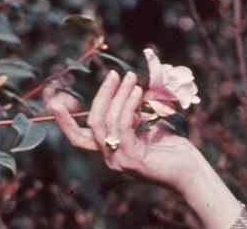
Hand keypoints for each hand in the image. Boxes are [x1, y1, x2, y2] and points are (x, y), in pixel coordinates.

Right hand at [50, 69, 200, 192]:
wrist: (191, 171)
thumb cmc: (174, 149)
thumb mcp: (149, 127)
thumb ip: (134, 115)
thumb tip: (129, 93)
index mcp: (111, 150)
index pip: (81, 137)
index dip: (66, 123)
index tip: (55, 103)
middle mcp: (110, 157)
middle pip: (93, 122)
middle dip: (102, 95)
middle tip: (115, 74)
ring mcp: (118, 159)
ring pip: (106, 122)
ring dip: (119, 95)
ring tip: (132, 78)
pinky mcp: (131, 158)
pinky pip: (123, 126)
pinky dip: (128, 105)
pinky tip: (139, 91)